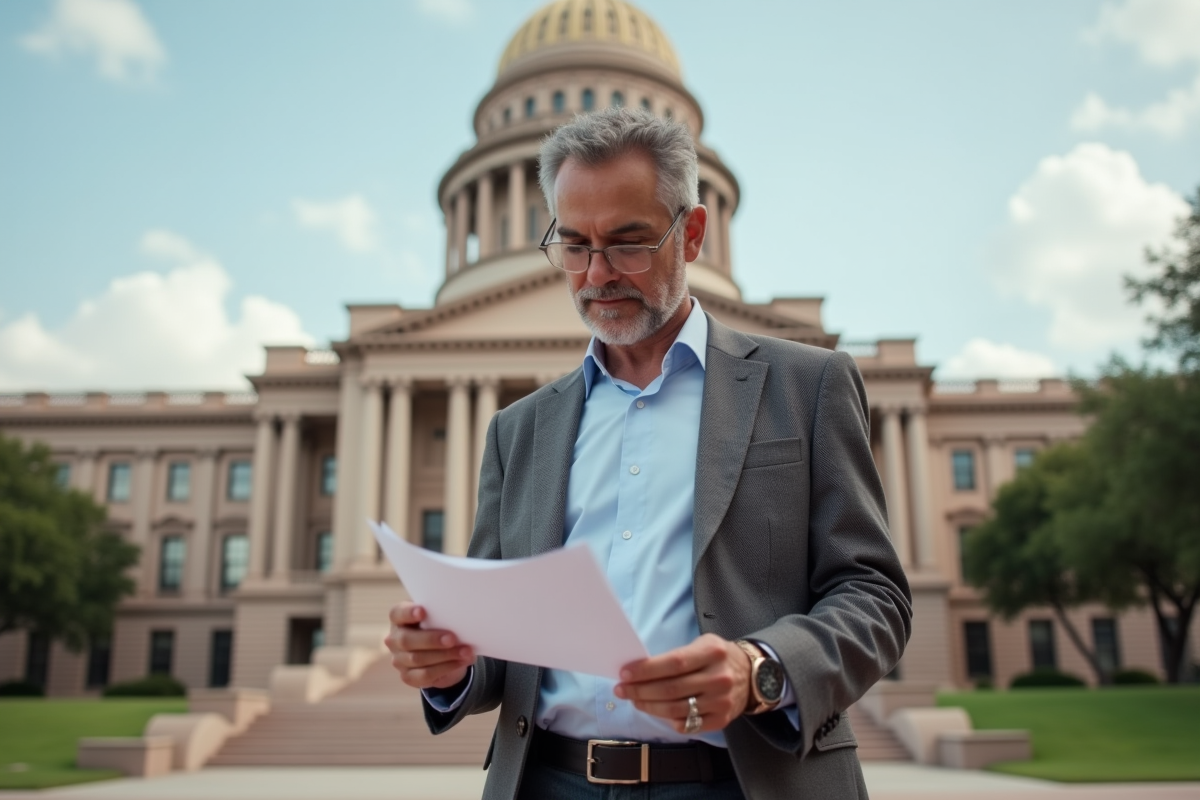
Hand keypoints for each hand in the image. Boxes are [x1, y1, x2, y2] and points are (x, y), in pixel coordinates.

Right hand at [385, 602, 474, 689]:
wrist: (441, 654)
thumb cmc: (439, 627)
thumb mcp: (439, 618)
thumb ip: (442, 615)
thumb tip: (461, 618)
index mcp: (399, 619)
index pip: (397, 613)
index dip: (408, 613)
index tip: (423, 611)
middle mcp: (394, 639)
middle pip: (406, 640)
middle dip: (431, 639)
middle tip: (452, 638)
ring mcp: (399, 659)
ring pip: (418, 659)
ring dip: (445, 655)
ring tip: (466, 652)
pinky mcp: (408, 676)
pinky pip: (425, 674)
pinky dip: (446, 668)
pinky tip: (461, 662)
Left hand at [614, 634, 750, 733]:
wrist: (752, 676)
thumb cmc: (719, 657)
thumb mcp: (703, 644)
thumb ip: (677, 656)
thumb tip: (641, 669)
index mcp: (712, 653)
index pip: (673, 663)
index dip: (646, 670)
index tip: (625, 673)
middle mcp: (718, 678)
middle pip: (671, 689)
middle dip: (640, 690)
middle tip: (622, 689)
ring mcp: (721, 702)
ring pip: (676, 709)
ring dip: (649, 706)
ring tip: (635, 700)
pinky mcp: (721, 720)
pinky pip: (687, 725)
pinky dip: (668, 720)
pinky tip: (656, 711)